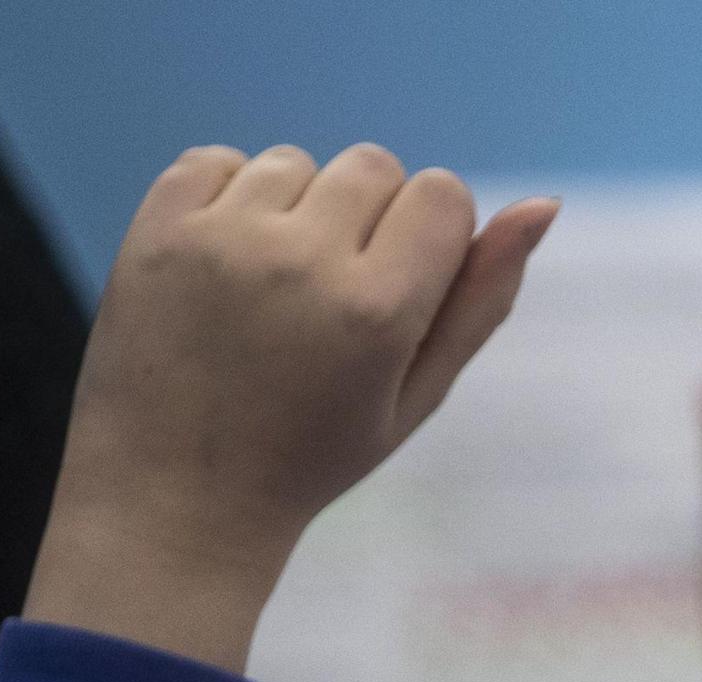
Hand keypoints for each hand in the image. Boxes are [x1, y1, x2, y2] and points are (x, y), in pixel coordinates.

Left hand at [26, 143, 558, 669]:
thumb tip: (543, 203)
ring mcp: (222, 240)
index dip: (431, 236)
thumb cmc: (313, 457)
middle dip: (369, 217)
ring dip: (298, 208)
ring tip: (273, 288)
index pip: (442, 194)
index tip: (399, 291)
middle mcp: (303, 260)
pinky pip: (217, 161)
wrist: (175, 499)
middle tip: (332, 298)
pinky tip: (225, 264)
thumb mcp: (417, 395)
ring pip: (295, 162)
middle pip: (374, 166)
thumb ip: (481, 301)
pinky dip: (229, 198)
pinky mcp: (158, 230)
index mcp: (378, 310)